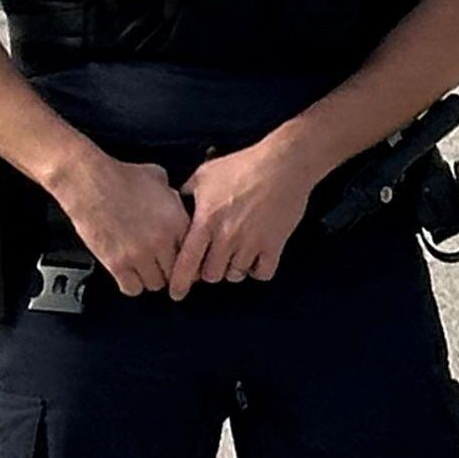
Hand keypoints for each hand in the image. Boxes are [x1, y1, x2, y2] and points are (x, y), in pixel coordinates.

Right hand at [51, 152, 188, 296]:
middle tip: (165, 269)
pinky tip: (129, 275)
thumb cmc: (120, 177)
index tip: (185, 262)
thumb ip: (172, 196)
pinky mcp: (116, 263)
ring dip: (152, 278)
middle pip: (177, 273)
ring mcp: (139, 254)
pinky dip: (132, 285)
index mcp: (177, 221)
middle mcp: (162, 241)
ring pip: (156, 284)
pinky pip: (132, 288)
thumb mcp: (159, 179)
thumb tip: (175, 201)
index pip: (195, 253)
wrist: (89, 182)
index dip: (190, 260)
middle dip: (172, 273)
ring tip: (146, 270)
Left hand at [167, 134, 321, 291]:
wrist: (284, 164)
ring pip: (235, 275)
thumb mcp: (205, 175)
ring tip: (235, 256)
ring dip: (233, 270)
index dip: (179, 282)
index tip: (176, 293)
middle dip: (209, 271)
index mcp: (206, 221)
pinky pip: (262, 273)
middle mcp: (227, 236)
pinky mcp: (275, 244)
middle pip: (211, 275)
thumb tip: (174, 205)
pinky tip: (255, 259)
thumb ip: (186, 193)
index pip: (186, 262)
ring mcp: (252, 242)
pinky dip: (257, 270)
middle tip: (213, 260)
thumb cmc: (243, 166)